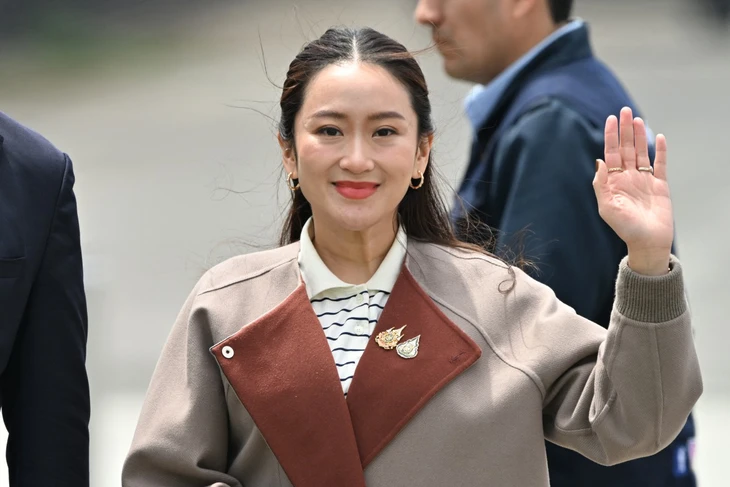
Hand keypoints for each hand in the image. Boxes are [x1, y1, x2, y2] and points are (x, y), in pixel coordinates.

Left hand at [593, 107, 672, 274]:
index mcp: (614, 181)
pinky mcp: (660, 185)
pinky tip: (657, 138)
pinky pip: (660, 164)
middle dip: (624, 130)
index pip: (611, 153)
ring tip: (636, 119)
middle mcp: (628, 177)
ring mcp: (644, 180)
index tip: (611, 119)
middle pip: (625, 148)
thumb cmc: (625, 228)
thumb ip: (602, 184)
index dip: (610, 136)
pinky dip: (659, 151)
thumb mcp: (607, 207)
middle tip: (624, 111)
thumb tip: (599, 162)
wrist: (648, 241)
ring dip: (638, 136)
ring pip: (640, 152)